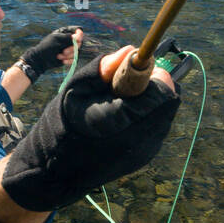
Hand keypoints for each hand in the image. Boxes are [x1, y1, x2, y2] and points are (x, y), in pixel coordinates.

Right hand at [1, 50, 181, 211]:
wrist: (55, 172)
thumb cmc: (61, 126)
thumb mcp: (75, 89)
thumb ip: (103, 68)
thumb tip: (130, 50)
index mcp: (120, 121)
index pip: (161, 92)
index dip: (154, 75)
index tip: (138, 69)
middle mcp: (139, 139)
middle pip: (169, 102)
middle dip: (155, 87)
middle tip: (130, 84)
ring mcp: (145, 151)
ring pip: (166, 114)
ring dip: (151, 102)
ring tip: (122, 102)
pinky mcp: (145, 157)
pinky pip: (157, 127)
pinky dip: (146, 116)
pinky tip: (123, 118)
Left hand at [20, 26, 83, 78]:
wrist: (41, 60)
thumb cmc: (47, 47)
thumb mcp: (56, 40)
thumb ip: (68, 38)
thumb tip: (78, 36)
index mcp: (65, 33)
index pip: (77, 31)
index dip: (79, 36)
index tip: (76, 40)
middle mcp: (69, 40)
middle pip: (79, 43)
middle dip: (72, 49)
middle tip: (63, 51)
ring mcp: (69, 49)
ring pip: (77, 52)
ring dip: (68, 56)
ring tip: (59, 56)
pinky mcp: (69, 57)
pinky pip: (75, 59)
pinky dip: (69, 61)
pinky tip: (62, 61)